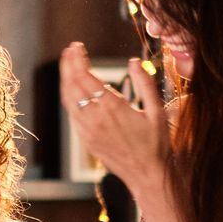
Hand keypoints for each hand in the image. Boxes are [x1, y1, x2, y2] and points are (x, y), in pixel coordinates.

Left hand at [61, 43, 167, 193]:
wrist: (147, 175)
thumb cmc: (156, 144)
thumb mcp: (157, 111)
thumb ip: (145, 84)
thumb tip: (134, 61)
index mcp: (113, 108)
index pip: (87, 77)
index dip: (78, 60)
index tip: (77, 47)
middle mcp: (96, 119)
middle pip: (72, 85)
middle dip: (68, 65)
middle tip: (69, 50)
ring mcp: (88, 131)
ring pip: (68, 100)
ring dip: (65, 80)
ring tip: (67, 65)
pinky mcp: (86, 140)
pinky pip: (72, 114)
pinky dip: (69, 98)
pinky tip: (73, 90)